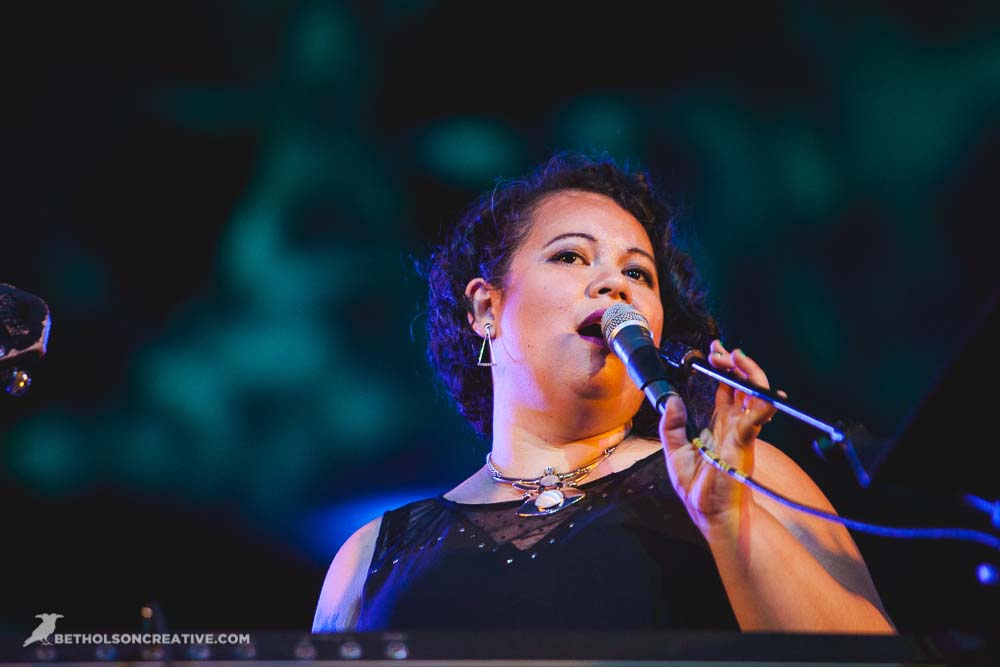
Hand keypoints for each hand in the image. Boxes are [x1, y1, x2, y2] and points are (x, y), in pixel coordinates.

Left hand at [659, 340, 781, 535]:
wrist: (710, 514)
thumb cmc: (698, 487)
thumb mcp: (675, 452)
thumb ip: (671, 426)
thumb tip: (671, 400)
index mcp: (720, 425)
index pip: (726, 389)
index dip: (723, 369)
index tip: (714, 352)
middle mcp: (734, 425)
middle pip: (742, 386)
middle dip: (735, 364)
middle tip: (722, 351)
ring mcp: (741, 433)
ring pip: (754, 395)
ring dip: (748, 374)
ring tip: (737, 359)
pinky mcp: (743, 444)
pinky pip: (756, 420)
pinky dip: (763, 405)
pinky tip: (766, 395)